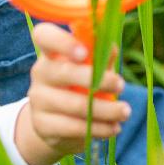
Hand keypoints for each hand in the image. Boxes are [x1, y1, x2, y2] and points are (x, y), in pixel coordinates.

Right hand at [13, 23, 129, 164]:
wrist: (56, 122)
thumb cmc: (79, 84)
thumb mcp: (90, 67)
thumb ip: (100, 55)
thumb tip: (111, 46)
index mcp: (50, 52)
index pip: (44, 36)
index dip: (63, 42)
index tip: (85, 53)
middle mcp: (40, 73)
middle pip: (65, 73)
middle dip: (99, 80)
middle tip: (122, 85)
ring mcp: (38, 100)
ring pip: (75, 105)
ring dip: (106, 110)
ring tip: (125, 112)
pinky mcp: (43, 126)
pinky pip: (74, 128)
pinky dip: (99, 128)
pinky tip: (114, 128)